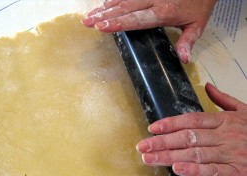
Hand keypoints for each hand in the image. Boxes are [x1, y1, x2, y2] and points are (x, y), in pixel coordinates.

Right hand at [82, 0, 216, 62]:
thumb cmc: (199, 4)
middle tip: (87, 22)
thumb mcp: (197, 25)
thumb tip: (184, 59)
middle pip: (124, 8)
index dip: (118, 23)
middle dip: (104, 16)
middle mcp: (153, 0)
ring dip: (104, 8)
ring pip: (122, 0)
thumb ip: (188, 42)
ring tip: (89, 16)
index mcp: (164, 13)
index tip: (102, 27)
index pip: (137, 19)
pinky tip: (102, 4)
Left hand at [136, 83, 246, 175]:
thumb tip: (207, 86)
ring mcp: (229, 153)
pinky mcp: (236, 171)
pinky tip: (177, 169)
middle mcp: (223, 135)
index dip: (169, 124)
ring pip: (194, 154)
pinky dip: (194, 170)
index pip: (190, 120)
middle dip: (161, 142)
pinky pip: (212, 170)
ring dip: (169, 156)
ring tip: (150, 158)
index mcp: (223, 120)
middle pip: (186, 137)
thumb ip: (223, 99)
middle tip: (142, 146)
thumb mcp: (244, 110)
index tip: (152, 128)